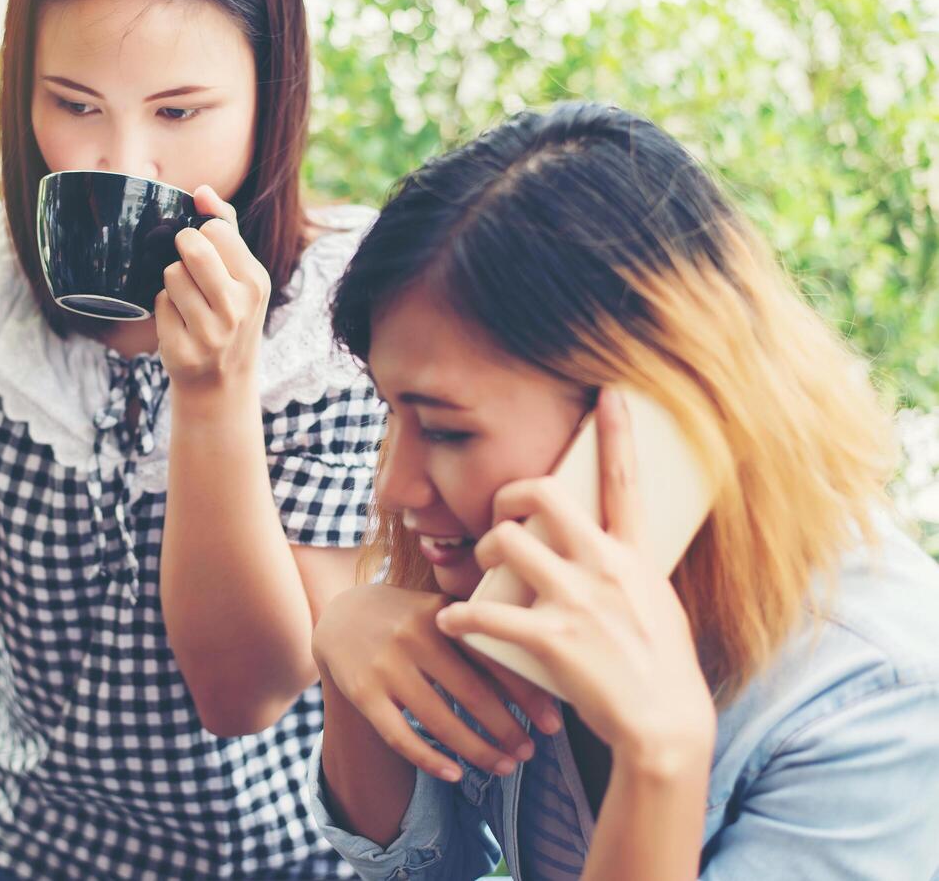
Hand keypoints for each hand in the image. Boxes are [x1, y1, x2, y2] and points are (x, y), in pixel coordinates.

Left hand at [156, 185, 271, 393]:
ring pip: (170, 275)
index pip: (216, 229)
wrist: (223, 383)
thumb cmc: (230, 317)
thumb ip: (225, 228)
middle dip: (181, 249)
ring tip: (187, 300)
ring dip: (172, 283)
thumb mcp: (242, 276)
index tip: (206, 249)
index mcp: (255, 282)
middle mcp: (237, 307)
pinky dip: (164, 309)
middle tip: (188, 265)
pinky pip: (159, 305)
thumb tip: (202, 190)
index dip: (202, 234)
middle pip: (192, 248)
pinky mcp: (182, 350)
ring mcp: (210, 333)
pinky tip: (180, 324)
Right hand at [313, 583, 562, 781]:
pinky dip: (430, 760)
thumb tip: (538, 674)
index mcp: (441, 615)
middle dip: (507, 729)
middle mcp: (412, 637)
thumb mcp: (440, 611)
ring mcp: (384, 666)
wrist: (339, 615)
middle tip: (530, 753)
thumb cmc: (408, 618)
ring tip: (503, 767)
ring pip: (439, 721)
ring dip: (477, 751)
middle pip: (471, 694)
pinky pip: (400, 737)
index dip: (526, 695)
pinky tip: (455, 775)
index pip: (493, 659)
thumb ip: (477, 633)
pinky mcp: (362, 693)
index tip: (553, 724)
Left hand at [435, 389, 715, 764]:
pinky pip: (487, 615)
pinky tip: (449, 623)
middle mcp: (606, 565)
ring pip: (506, 543)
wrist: (666, 724)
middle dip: (508, 495)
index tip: (606, 392)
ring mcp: (579, 599)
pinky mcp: (554, 638)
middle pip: (541, 495)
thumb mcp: (656, 603)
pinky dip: (459, 619)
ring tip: (478, 569)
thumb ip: (628, 571)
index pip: (625, 480)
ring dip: (481, 550)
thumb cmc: (661, 667)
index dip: (616, 432)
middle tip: (499, 515)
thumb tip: (605, 552)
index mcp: (634, 554)